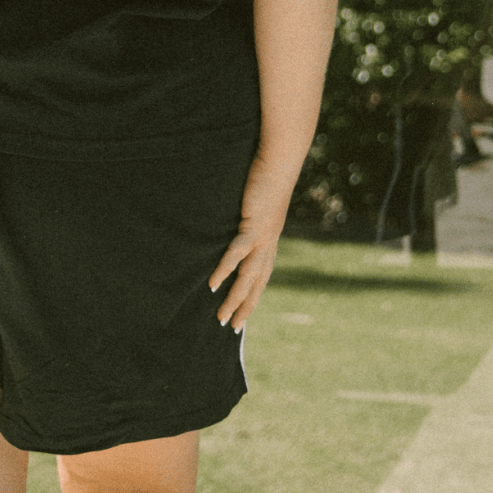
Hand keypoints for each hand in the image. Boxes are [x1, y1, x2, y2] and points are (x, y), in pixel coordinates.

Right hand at [208, 164, 293, 328]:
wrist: (279, 163)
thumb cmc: (265, 180)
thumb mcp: (256, 205)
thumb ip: (246, 219)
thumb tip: (234, 225)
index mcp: (269, 242)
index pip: (260, 278)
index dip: (251, 298)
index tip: (241, 317)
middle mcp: (268, 245)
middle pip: (256, 285)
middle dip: (244, 308)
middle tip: (230, 329)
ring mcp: (263, 237)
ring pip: (248, 276)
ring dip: (235, 299)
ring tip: (221, 317)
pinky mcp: (254, 225)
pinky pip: (237, 253)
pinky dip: (226, 269)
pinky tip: (214, 284)